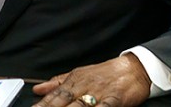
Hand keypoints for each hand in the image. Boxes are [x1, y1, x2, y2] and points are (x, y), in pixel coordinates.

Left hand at [32, 54, 150, 106]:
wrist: (133, 69)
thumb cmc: (105, 74)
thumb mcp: (79, 74)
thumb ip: (57, 82)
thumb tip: (37, 89)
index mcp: (74, 80)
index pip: (54, 95)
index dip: (43, 104)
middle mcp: (84, 86)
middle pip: (64, 100)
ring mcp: (99, 93)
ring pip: (81, 104)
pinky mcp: (115, 99)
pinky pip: (104, 106)